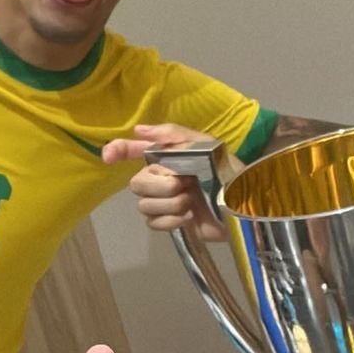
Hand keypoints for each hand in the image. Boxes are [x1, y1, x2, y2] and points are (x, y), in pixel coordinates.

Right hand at [102, 122, 225, 240]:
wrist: (244, 205)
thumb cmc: (227, 171)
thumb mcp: (205, 145)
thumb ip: (173, 134)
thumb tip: (138, 129)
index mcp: (166, 157)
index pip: (133, 150)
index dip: (117, 151)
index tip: (109, 158)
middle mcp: (161, 178)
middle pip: (135, 183)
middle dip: (159, 185)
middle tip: (183, 183)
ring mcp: (164, 202)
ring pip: (144, 205)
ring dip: (169, 204)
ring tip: (191, 201)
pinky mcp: (170, 222)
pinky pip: (153, 223)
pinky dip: (171, 220)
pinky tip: (188, 217)